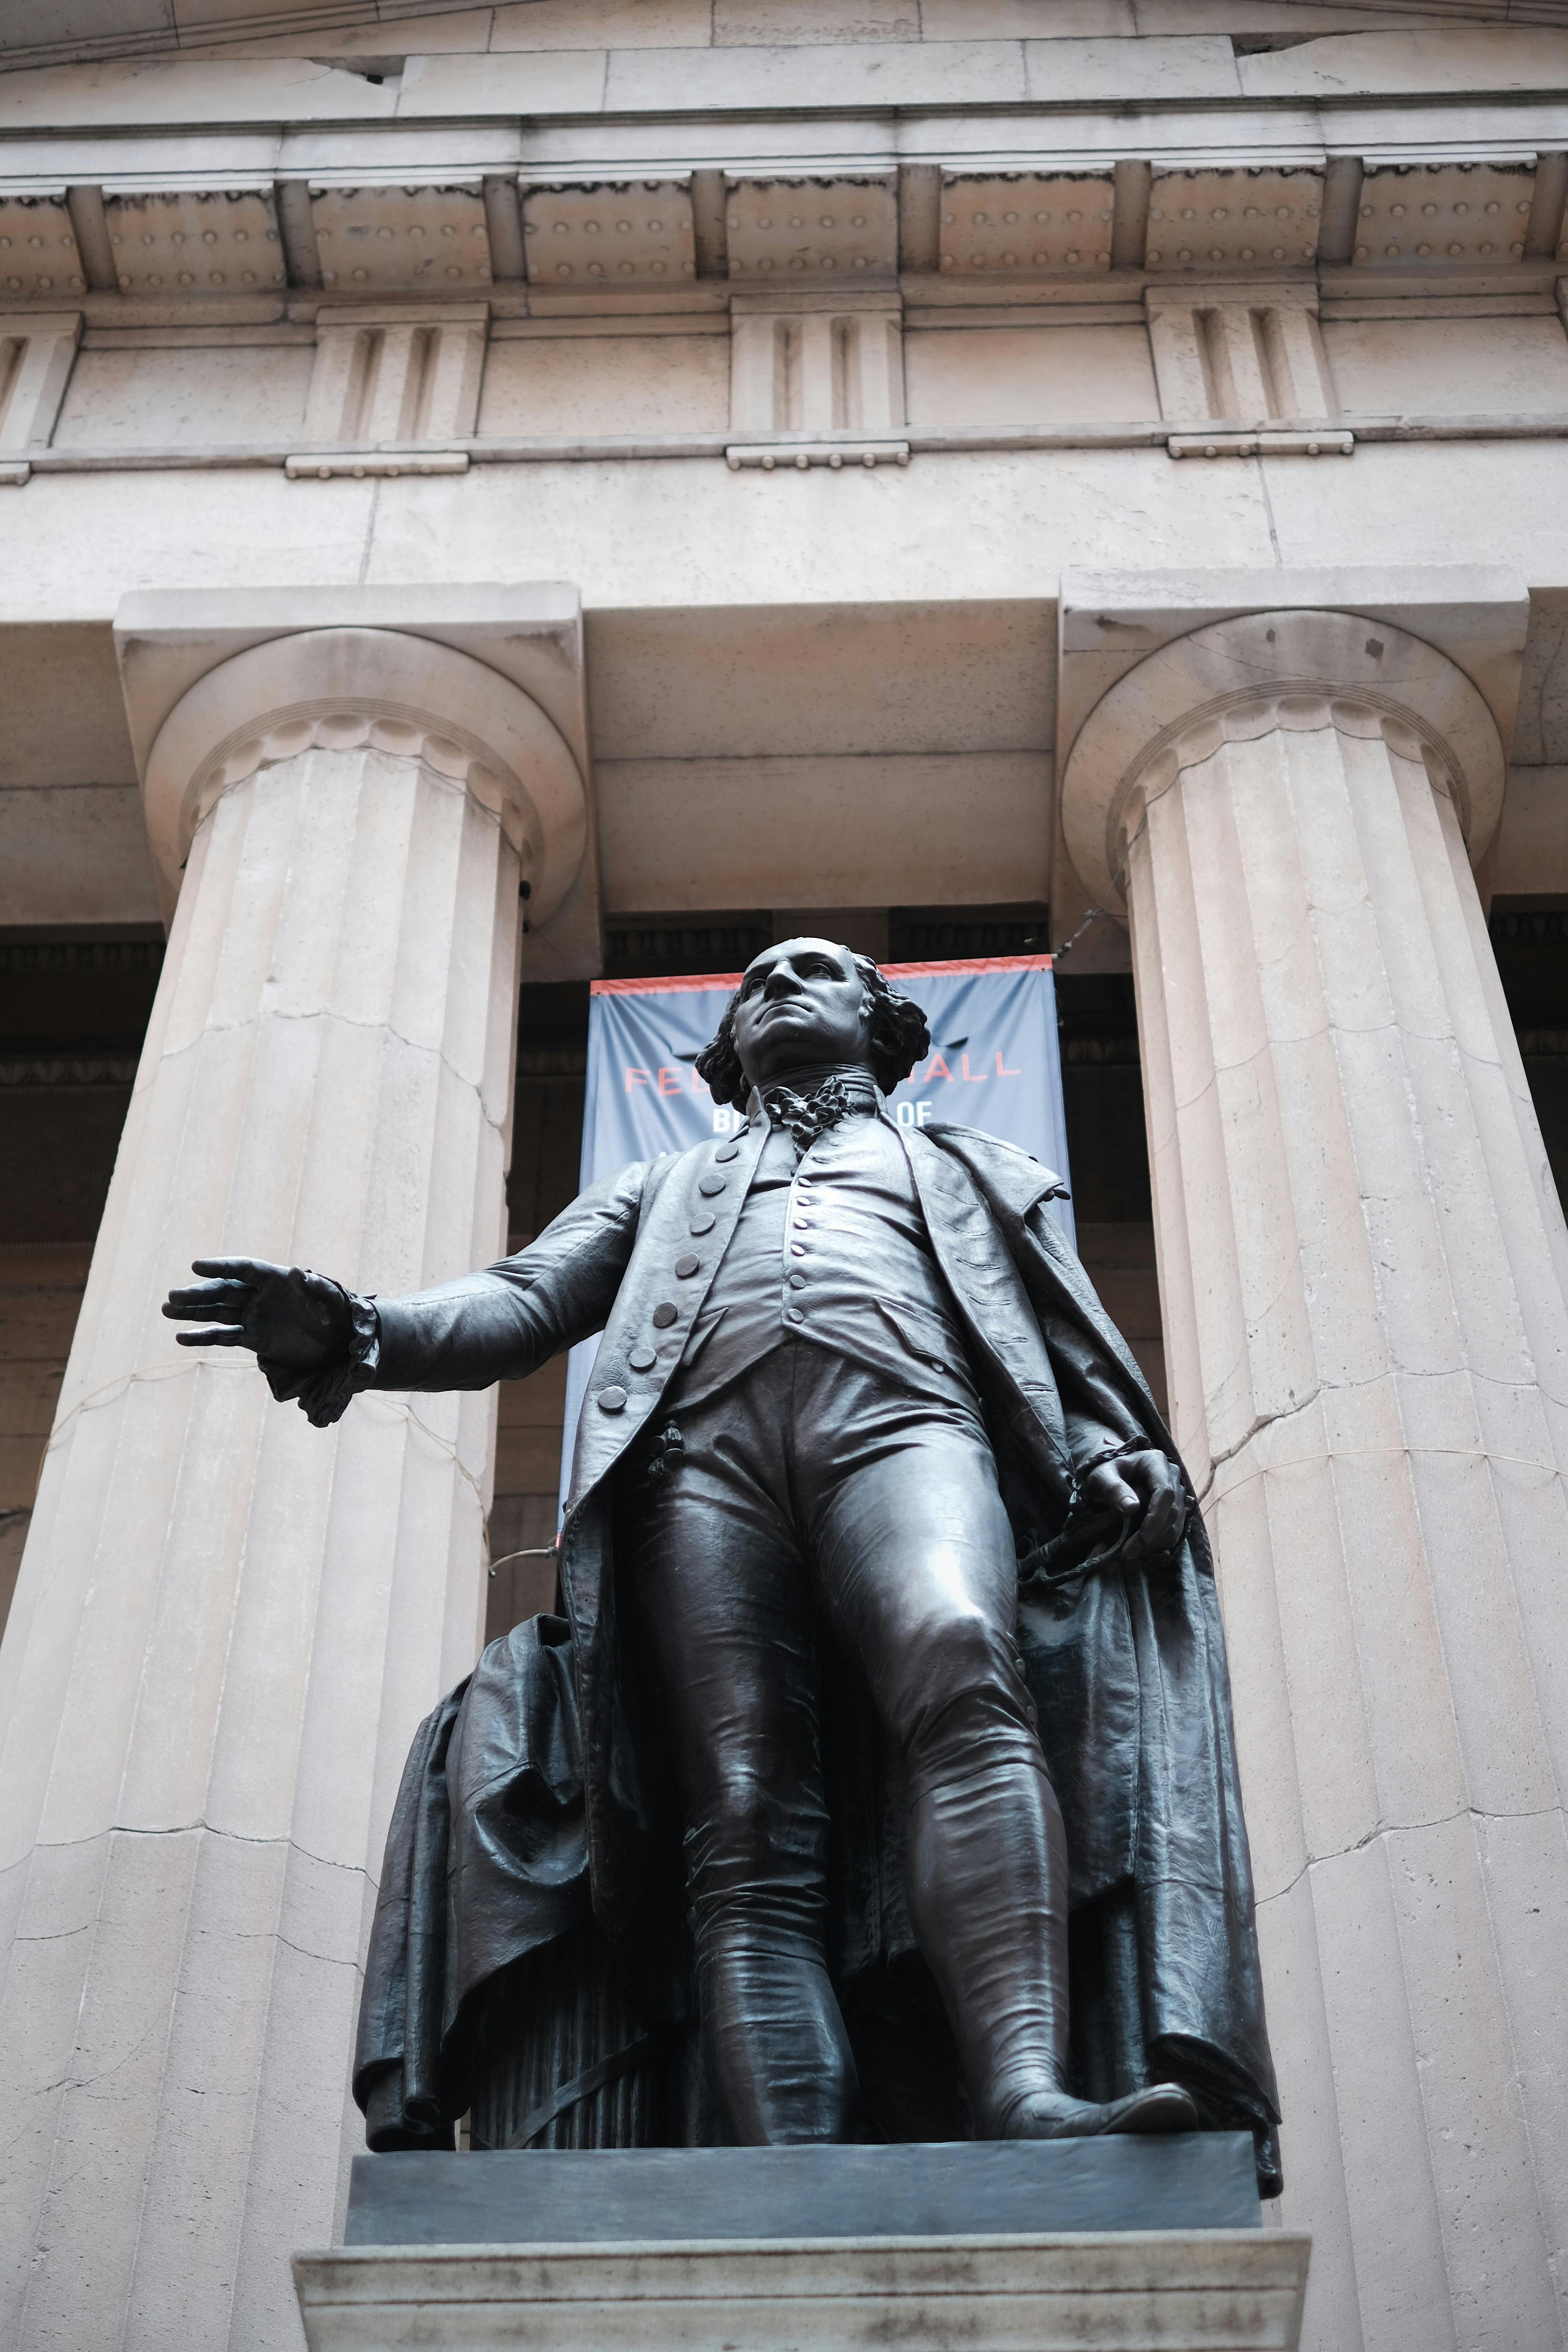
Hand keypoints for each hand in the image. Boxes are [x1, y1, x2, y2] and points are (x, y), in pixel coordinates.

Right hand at [162, 1258, 352, 1371]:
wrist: (340, 1345)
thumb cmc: (339, 1317)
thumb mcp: (332, 1303)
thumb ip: (317, 1288)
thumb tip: (299, 1272)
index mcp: (277, 1279)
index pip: (244, 1268)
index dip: (221, 1266)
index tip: (196, 1266)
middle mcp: (260, 1295)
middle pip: (224, 1290)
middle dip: (198, 1293)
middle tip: (172, 1297)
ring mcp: (254, 1316)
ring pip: (217, 1312)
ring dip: (192, 1311)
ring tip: (167, 1309)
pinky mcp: (252, 1338)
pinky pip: (223, 1336)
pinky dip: (203, 1336)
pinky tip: (181, 1337)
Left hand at [1079, 1448, 1188, 1563]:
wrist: (1110, 1475)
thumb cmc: (1104, 1474)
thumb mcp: (1101, 1477)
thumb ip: (1114, 1488)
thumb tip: (1132, 1508)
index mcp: (1155, 1462)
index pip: (1164, 1493)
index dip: (1154, 1519)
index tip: (1139, 1540)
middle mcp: (1172, 1475)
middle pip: (1172, 1511)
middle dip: (1152, 1536)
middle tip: (1128, 1553)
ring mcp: (1177, 1491)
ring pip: (1176, 1523)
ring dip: (1156, 1543)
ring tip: (1131, 1552)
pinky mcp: (1177, 1506)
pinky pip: (1176, 1529)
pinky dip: (1160, 1543)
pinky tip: (1141, 1549)